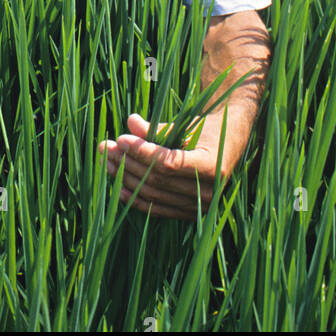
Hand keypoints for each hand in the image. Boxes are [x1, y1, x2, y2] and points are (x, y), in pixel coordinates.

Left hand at [98, 109, 240, 221]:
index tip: (120, 138)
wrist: (230, 144)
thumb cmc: (208, 129)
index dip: (141, 152)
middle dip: (128, 163)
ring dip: (126, 179)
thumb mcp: (185, 124)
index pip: (167, 163)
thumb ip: (158, 128)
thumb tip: (131, 122)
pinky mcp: (188, 213)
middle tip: (106, 148)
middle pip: (157, 180)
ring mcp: (198, 207)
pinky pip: (157, 208)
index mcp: (211, 166)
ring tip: (107, 162)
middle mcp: (208, 192)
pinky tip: (117, 186)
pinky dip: (135, 198)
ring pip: (153, 195)